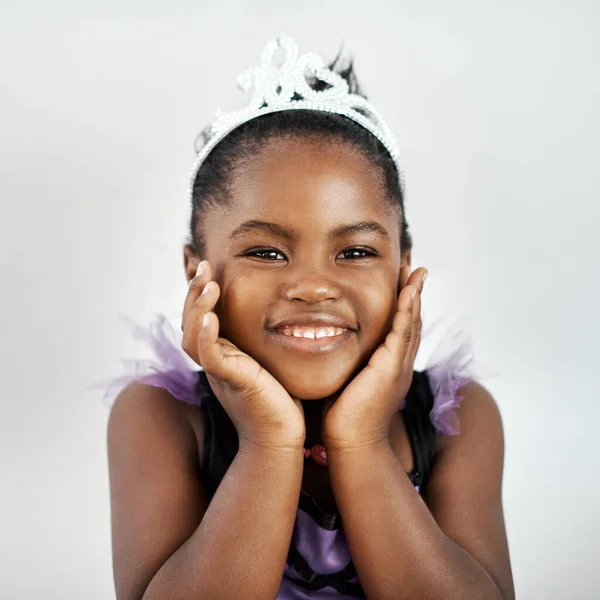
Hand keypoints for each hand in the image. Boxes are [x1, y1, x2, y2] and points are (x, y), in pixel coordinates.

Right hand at [181, 261, 305, 449]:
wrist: (282, 438)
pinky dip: (205, 335)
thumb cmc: (283, 401)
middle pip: (189, 322)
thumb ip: (270, 339)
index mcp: (224, 355)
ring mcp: (219, 373)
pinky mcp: (230, 382)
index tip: (210, 266)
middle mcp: (216, 362)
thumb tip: (289, 314)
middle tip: (203, 264)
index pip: (203, 317)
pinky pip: (208, 356)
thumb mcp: (273, 361)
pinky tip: (210, 317)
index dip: (201, 293)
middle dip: (194, 291)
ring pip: (191, 336)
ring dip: (197, 307)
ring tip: (208, 282)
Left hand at [322, 266, 426, 450]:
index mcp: (389, 366)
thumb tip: (325, 342)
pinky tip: (409, 291)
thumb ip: (345, 360)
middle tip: (416, 267)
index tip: (401, 279)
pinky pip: (403, 333)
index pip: (399, 327)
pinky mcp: (391, 369)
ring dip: (415, 294)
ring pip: (411, 323)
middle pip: (411, 321)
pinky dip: (407, 310)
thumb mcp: (346, 379)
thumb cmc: (342, 416)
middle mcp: (399, 364)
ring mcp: (398, 366)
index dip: (403, 303)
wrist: (350, 444)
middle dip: (414, 292)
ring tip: (418, 270)